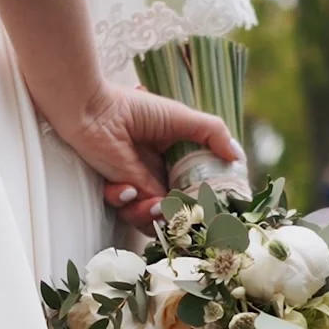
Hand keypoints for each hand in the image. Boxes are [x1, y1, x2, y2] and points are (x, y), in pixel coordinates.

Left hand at [60, 81, 241, 232]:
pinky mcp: (119, 193)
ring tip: (149, 201)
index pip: (199, 187)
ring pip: (155, 219)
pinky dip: (128, 203)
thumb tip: (238, 157)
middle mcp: (161, 176)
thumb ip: (212, 133)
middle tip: (180, 210)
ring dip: (153, 214)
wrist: (91, 112)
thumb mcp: (181, 118)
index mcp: (178, 159)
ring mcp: (140, 188)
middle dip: (181, 214)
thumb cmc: (133, 110)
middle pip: (180, 210)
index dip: (207, 198)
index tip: (215, 207)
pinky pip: (130, 214)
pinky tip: (124, 187)